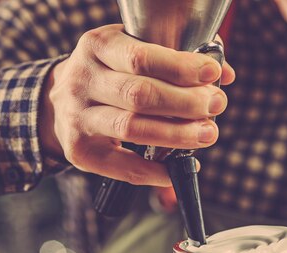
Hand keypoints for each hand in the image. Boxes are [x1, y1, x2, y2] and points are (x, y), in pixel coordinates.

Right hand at [39, 24, 234, 185]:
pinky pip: (123, 167)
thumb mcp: (132, 50)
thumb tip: (224, 73)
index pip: (141, 56)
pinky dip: (154, 171)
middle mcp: (82, 80)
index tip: (212, 74)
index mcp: (98, 46)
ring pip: (132, 128)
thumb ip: (176, 58)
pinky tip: (176, 168)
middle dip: (185, 102)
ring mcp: (77, 117)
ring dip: (176, 135)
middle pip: (139, 94)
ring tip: (207, 134)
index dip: (181, 67)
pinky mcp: (80, 150)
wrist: (62, 99)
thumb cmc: (111, 72)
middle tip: (216, 105)